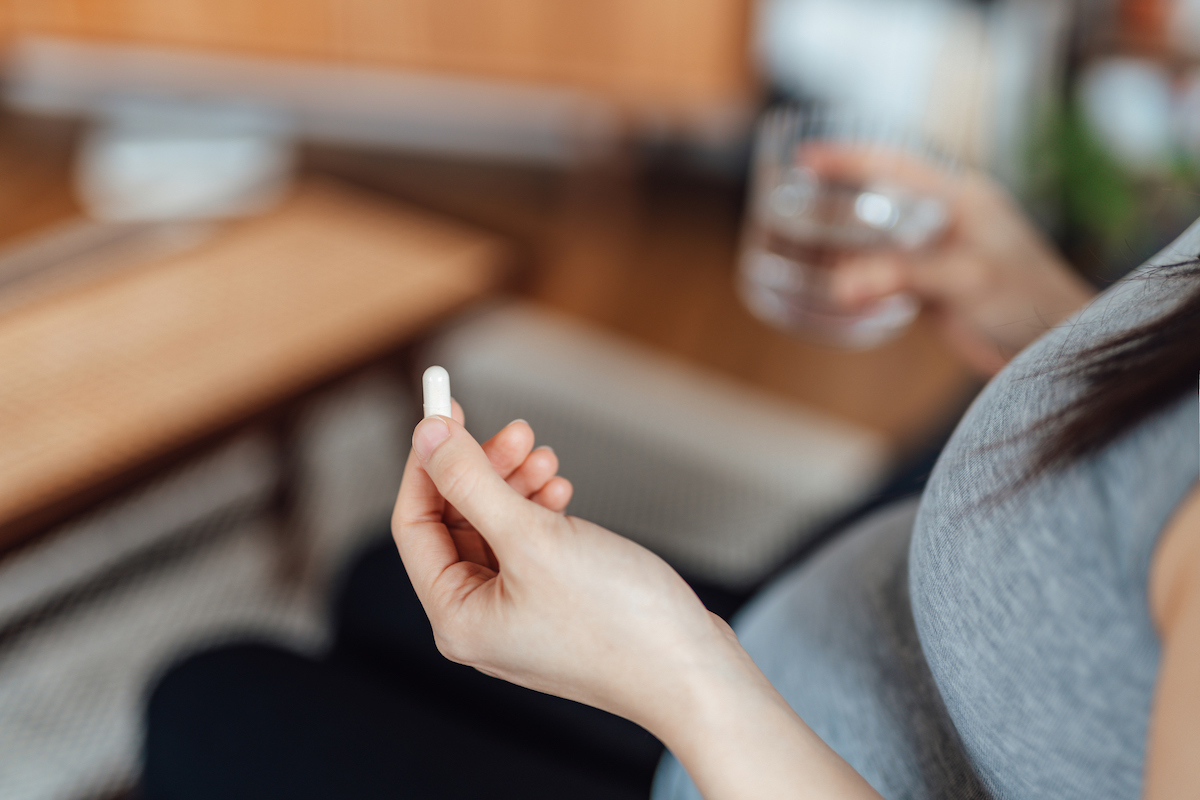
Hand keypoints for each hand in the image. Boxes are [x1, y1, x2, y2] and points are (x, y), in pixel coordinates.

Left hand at [393, 411, 884, 799]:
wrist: (694, 674)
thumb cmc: (617, 622)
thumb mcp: (533, 538)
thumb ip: (472, 482)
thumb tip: (428, 435)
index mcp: (456, 617)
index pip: (414, 525)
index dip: (426, 463)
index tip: (447, 411)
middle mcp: (479, 622)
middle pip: (455, 524)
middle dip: (482, 471)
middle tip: (520, 433)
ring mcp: (518, 617)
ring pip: (494, 530)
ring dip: (515, 485)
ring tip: (550, 460)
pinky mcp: (554, 608)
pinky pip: (528, 547)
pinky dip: (540, 512)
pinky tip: (564, 492)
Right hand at [802, 145, 1095, 373]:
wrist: (1056, 348)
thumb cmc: (1029, 302)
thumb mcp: (965, 279)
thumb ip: (902, 276)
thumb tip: (840, 286)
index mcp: (962, 197)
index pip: (895, 164)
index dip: (849, 157)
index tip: (806, 157)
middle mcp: (949, 220)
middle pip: (881, 197)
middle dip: (837, 196)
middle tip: (792, 198)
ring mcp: (941, 255)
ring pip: (880, 238)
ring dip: (843, 240)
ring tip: (799, 242)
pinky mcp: (936, 290)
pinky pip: (886, 275)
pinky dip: (858, 278)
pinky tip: (833, 288)